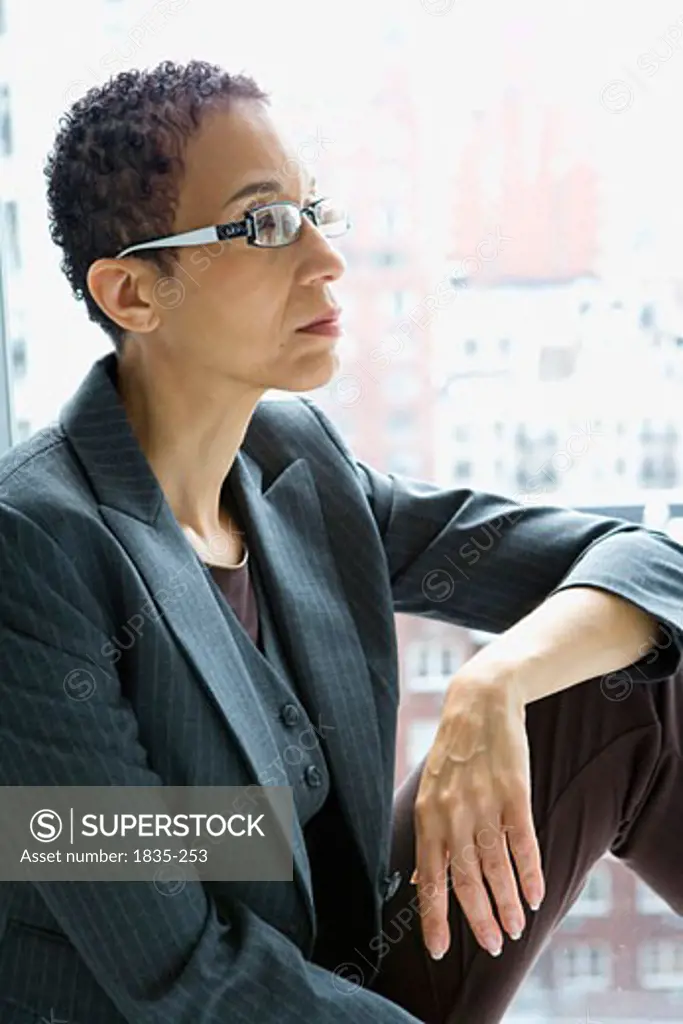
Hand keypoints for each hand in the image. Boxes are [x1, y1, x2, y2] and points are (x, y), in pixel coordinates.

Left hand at [411, 670, 544, 958]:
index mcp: (427, 816)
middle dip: (478, 919)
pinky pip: (524, 843)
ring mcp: (484, 804)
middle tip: (492, 946)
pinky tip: (537, 895)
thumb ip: (429, 838)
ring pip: (497, 868)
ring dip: (508, 904)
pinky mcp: (515, 793)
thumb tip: (421, 884)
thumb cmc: (455, 754)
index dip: (434, 917)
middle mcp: (453, 814)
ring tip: (516, 928)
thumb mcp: (430, 793)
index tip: (439, 950)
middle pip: (466, 880)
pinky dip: (531, 873)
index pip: (428, 878)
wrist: (480, 703)